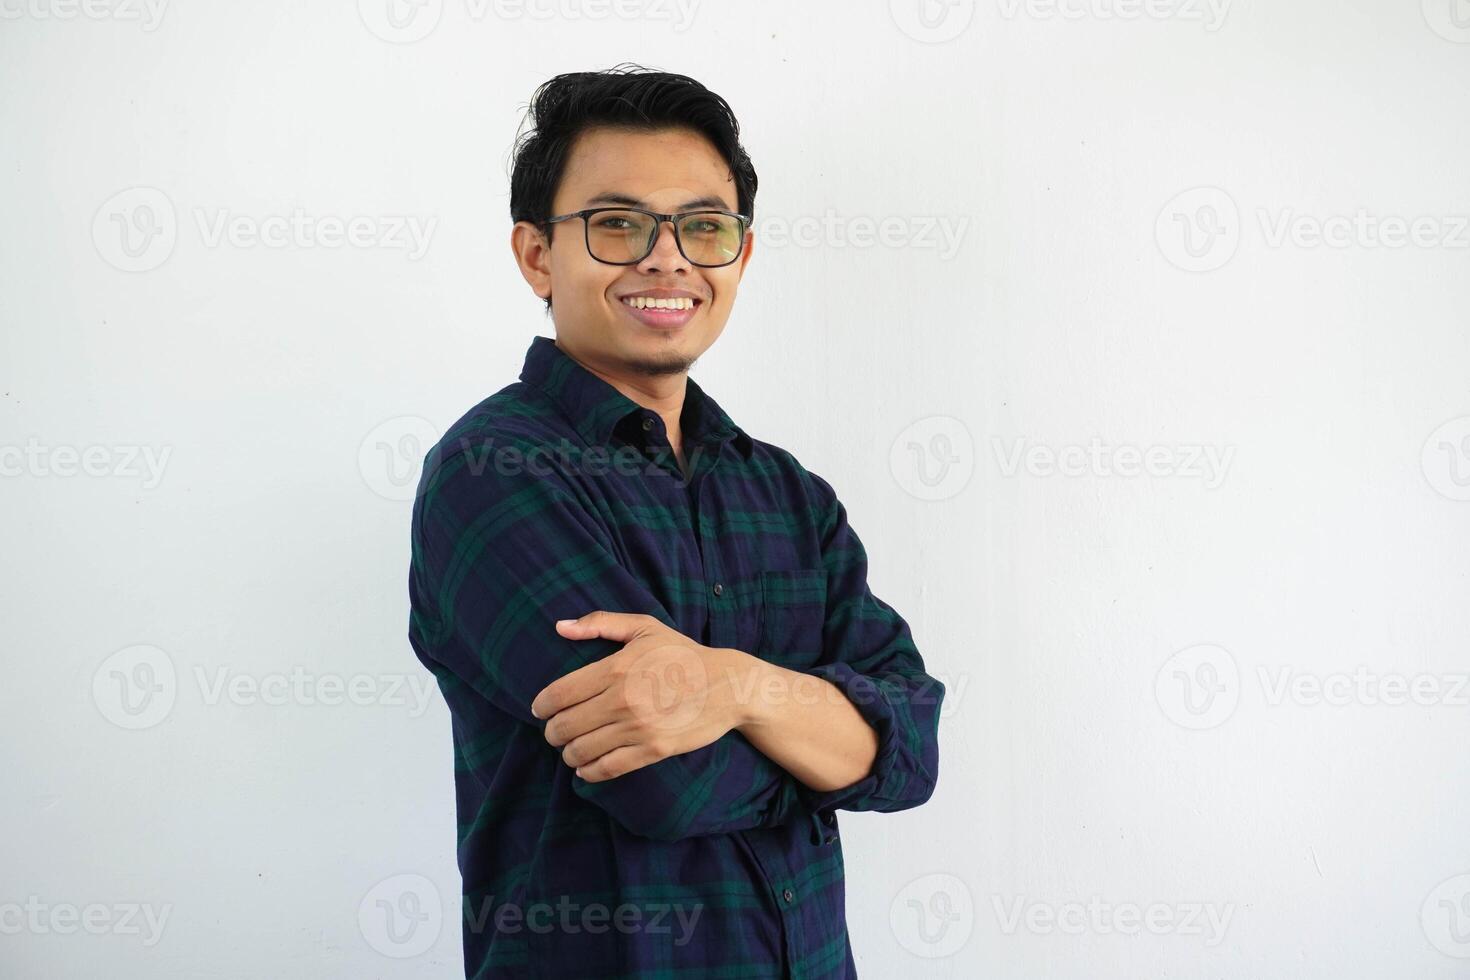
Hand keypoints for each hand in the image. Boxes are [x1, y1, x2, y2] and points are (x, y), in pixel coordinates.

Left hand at [531, 612, 758, 781]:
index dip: (542, 705)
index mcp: (617, 668)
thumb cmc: (682, 654)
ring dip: (569, 753)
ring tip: (571, 748)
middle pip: (565, 726)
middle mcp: (623, 699)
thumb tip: (560, 627)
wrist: (728, 686)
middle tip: (555, 731)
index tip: (540, 709)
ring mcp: (639, 727)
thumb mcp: (645, 628)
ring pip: (582, 751)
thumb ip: (600, 623)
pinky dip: (589, 772)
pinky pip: (608, 768)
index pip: (560, 693)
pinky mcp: (654, 749)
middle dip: (552, 732)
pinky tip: (585, 767)